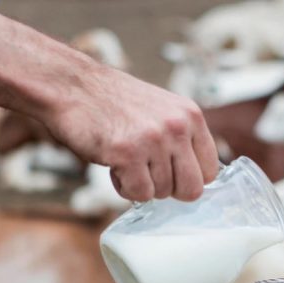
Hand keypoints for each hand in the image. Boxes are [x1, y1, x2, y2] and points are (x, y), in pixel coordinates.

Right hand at [48, 65, 218, 202]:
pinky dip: (124, 187)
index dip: (188, 178)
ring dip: (140, 184)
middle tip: (148, 174)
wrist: (72, 86)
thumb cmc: (113, 102)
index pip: (211, 170)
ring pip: (162, 193)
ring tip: (125, 159)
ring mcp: (154, 140)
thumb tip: (197, 177)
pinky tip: (114, 165)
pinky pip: (139, 194)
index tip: (171, 174)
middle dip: (169, 190)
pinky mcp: (128, 153)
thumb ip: (182, 138)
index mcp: (191, 116)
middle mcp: (177, 127)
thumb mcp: (161, 111)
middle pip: (192, 189)